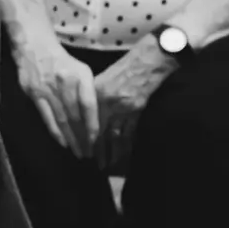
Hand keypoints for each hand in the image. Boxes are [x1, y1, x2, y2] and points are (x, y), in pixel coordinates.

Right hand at [11, 30, 104, 160]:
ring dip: (71, 138)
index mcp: (81, 75)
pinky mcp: (34, 93)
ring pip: (62, 119)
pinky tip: (62, 142)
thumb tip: (95, 117)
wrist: (35, 46)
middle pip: (76, 115)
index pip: (89, 104)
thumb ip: (87, 91)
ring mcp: (48, 88)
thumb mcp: (80, 70)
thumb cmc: (62, 62)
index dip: (93, 124)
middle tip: (88, 152)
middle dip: (83, 136)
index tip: (96, 139)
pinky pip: (47, 117)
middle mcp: (65, 82)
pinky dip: (55, 132)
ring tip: (77, 151)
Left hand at [90, 47, 174, 166]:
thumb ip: (92, 96)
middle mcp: (108, 103)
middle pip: (99, 132)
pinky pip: (130, 133)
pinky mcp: (137, 111)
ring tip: (107, 165)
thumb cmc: (123, 68)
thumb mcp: (102, 79)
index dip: (84, 137)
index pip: (87, 121)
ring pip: (115, 136)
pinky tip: (123, 155)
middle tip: (93, 163)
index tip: (82, 149)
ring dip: (111, 152)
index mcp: (96, 93)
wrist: (147, 62)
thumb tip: (84, 114)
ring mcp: (124, 108)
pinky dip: (126, 145)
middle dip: (96, 150)